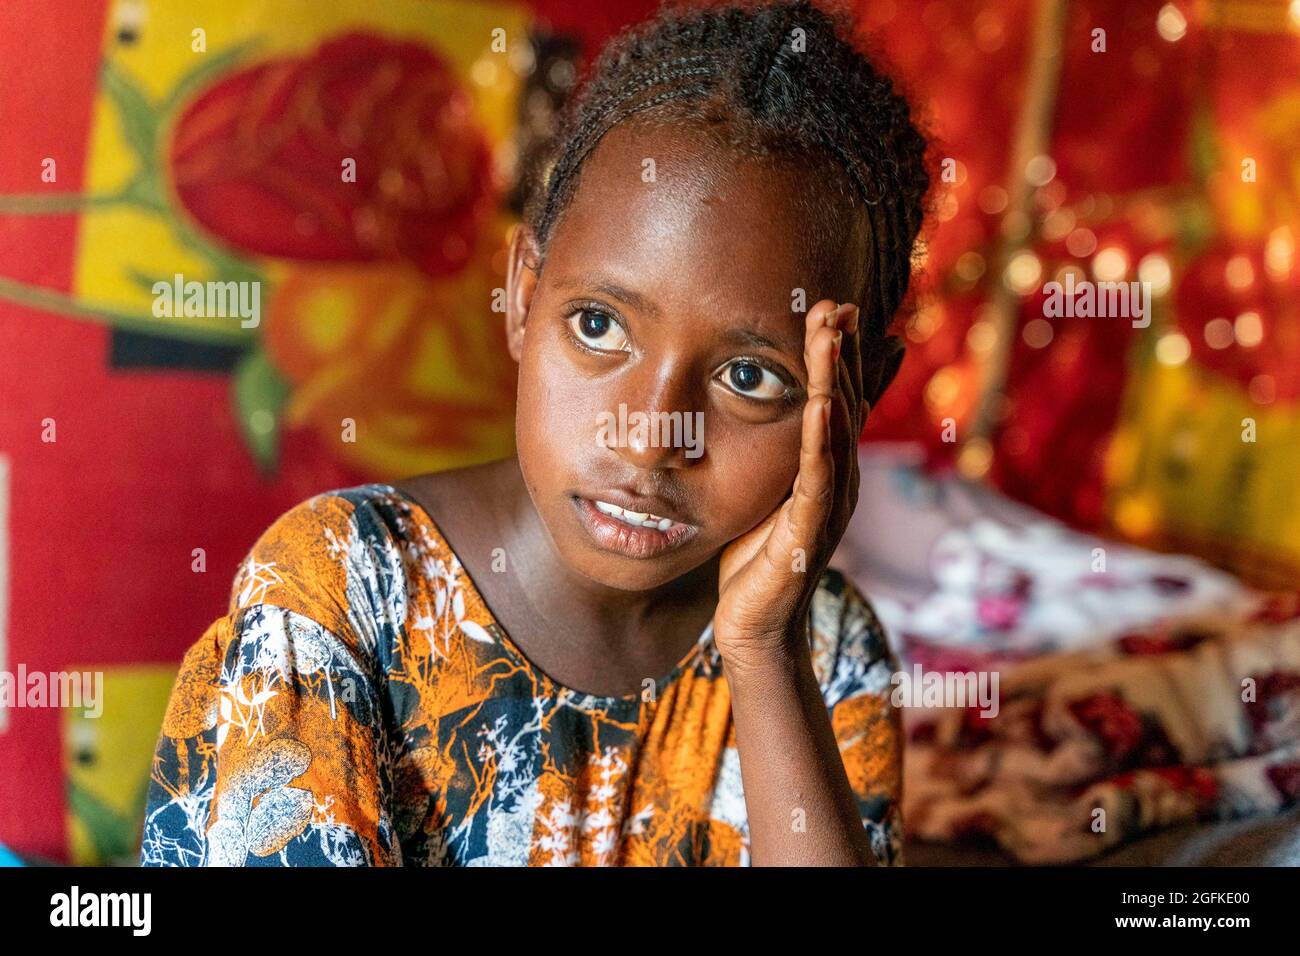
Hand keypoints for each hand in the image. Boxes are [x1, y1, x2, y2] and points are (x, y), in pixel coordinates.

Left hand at [713, 299, 869, 668]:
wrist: (754, 626)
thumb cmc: (757, 558)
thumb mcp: (769, 490)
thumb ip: (782, 453)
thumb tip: (776, 411)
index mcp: (830, 469)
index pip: (838, 399)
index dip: (839, 355)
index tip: (834, 308)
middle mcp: (840, 482)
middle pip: (844, 405)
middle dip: (839, 354)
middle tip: (834, 305)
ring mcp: (829, 507)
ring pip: (836, 432)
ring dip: (833, 382)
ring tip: (830, 337)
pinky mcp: (809, 533)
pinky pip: (817, 479)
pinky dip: (821, 440)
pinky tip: (820, 404)